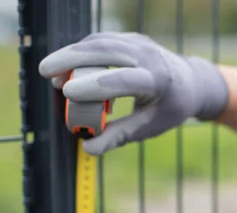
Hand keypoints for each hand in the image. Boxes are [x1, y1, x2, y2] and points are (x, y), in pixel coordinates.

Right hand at [38, 32, 228, 154]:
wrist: (190, 83)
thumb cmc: (169, 108)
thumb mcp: (150, 126)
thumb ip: (119, 135)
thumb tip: (89, 148)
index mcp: (159, 82)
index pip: (125, 80)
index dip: (95, 85)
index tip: (68, 92)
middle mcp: (149, 57)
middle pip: (107, 51)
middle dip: (73, 59)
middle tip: (46, 73)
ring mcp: (140, 43)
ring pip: (100, 42)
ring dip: (72, 54)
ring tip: (52, 74)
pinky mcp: (130, 39)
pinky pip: (101, 41)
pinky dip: (81, 51)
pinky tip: (66, 65)